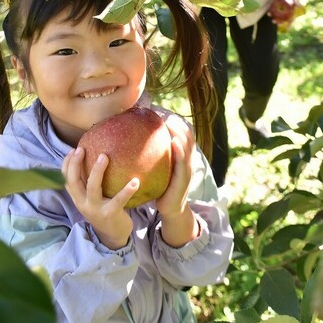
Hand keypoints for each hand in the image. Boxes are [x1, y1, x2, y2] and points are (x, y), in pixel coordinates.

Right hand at [62, 147, 138, 249]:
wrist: (113, 237)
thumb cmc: (104, 211)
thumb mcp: (92, 200)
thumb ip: (90, 185)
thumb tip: (95, 158)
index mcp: (78, 199)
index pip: (66, 180)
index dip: (66, 165)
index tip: (72, 150)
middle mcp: (83, 204)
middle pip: (74, 182)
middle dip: (75, 164)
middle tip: (81, 149)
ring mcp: (96, 209)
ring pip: (93, 188)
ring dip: (97, 171)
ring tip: (104, 157)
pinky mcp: (110, 214)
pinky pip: (119, 200)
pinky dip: (127, 190)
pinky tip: (135, 181)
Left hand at [155, 116, 198, 246]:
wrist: (170, 209)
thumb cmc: (161, 188)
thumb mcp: (159, 170)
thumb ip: (154, 157)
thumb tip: (134, 141)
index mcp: (182, 157)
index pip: (183, 135)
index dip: (177, 123)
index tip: (164, 113)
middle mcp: (188, 161)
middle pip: (187, 137)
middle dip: (179, 124)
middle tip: (166, 114)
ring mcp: (188, 169)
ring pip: (188, 146)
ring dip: (180, 132)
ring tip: (171, 122)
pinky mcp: (184, 178)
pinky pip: (184, 162)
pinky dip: (181, 150)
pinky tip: (173, 141)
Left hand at [267, 0, 299, 26]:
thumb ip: (296, 1)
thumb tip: (300, 6)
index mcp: (290, 11)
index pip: (291, 19)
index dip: (290, 24)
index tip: (288, 28)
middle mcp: (284, 11)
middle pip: (283, 20)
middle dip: (280, 23)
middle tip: (277, 23)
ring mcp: (279, 9)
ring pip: (277, 17)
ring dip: (275, 19)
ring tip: (272, 20)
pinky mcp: (273, 6)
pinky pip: (272, 11)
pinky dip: (270, 13)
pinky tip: (268, 13)